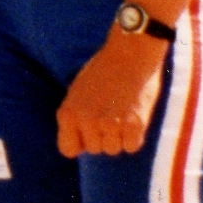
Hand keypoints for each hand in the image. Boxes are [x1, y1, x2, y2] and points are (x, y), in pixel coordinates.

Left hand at [56, 32, 166, 158]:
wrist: (130, 52)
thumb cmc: (104, 70)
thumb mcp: (77, 92)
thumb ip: (75, 117)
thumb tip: (78, 146)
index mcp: (67, 113)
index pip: (68, 150)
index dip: (80, 142)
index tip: (89, 131)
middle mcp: (86, 121)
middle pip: (95, 150)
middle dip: (103, 135)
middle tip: (111, 110)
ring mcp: (110, 124)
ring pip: (114, 149)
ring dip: (119, 136)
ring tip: (122, 110)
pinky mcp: (133, 125)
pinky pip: (132, 146)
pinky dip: (134, 136)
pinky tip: (134, 115)